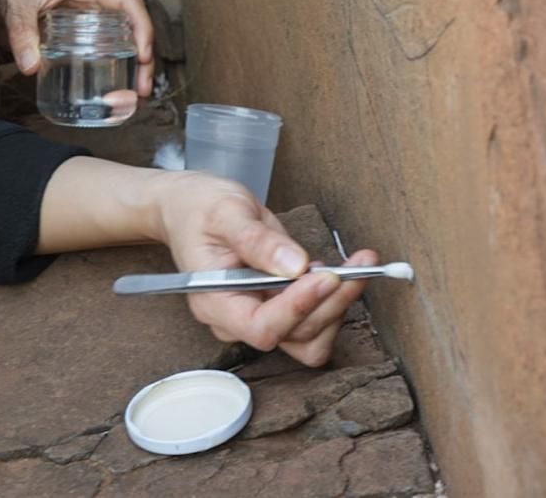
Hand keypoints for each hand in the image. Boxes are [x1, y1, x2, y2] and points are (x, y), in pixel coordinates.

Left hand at [0, 0, 155, 97]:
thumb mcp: (14, 5)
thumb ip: (20, 32)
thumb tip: (30, 66)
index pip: (128, 1)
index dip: (142, 27)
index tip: (144, 56)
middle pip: (134, 25)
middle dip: (145, 56)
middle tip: (142, 88)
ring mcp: (91, 15)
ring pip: (125, 39)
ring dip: (135, 67)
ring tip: (135, 96)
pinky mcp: (83, 32)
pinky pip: (108, 48)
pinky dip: (117, 69)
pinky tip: (117, 91)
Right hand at [150, 172, 375, 366]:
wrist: (188, 208)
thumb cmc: (199, 208)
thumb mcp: (226, 212)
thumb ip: (258, 240)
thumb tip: (296, 265)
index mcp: (215, 301)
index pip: (262, 326)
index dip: (298, 308)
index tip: (326, 276)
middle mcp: (236, 319)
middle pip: (294, 335)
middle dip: (331, 302)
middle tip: (358, 265)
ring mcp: (257, 315)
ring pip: (310, 337)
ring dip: (338, 306)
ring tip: (350, 266)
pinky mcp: (275, 308)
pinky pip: (312, 322)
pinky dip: (332, 302)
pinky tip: (335, 272)